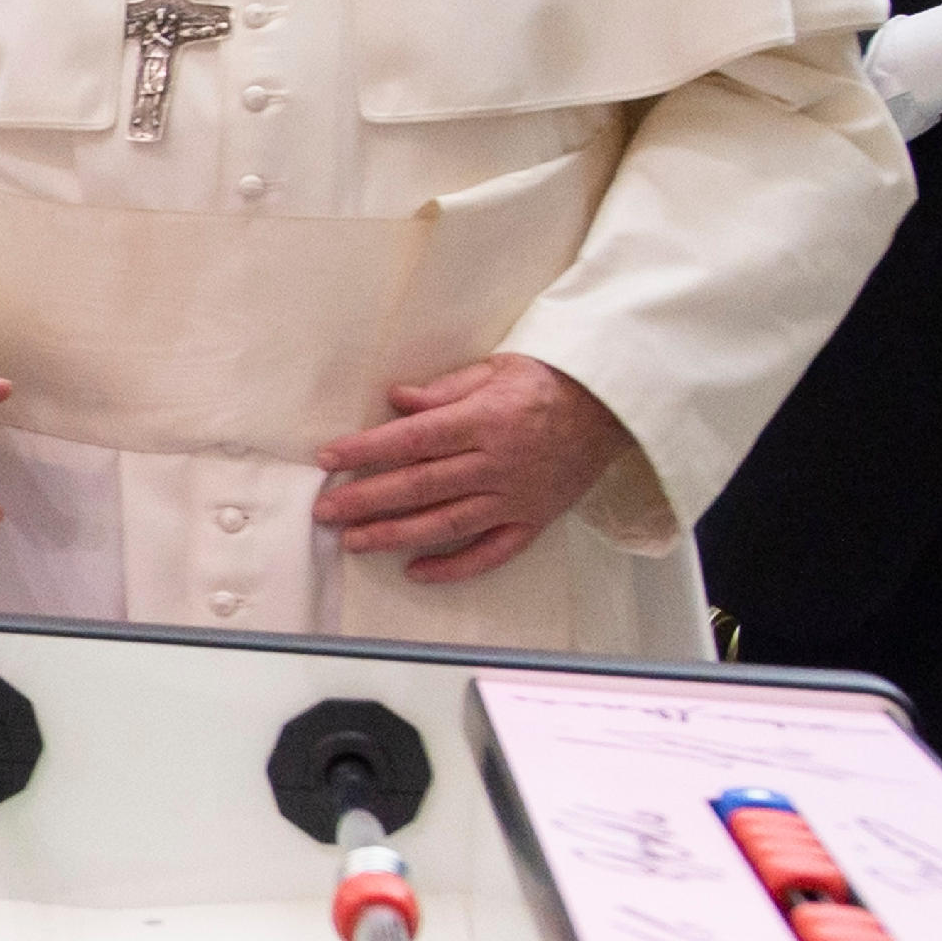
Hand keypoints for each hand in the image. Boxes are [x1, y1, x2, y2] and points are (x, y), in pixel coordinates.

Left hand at [315, 354, 630, 584]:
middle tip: (326, 512)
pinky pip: (492, 552)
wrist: (614, 407)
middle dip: (367, 500)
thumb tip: (396, 400)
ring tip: (355, 541)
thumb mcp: (497, 368)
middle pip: (422, 486)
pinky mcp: (533, 519)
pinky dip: (454, 566)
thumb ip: (445, 390)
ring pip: (448, 523)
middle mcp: (499, 462)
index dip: (368, 451)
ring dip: (396, 535)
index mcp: (487, 419)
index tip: (330, 459)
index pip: (414, 440)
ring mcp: (517, 496)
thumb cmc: (550, 381)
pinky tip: (416, 571)